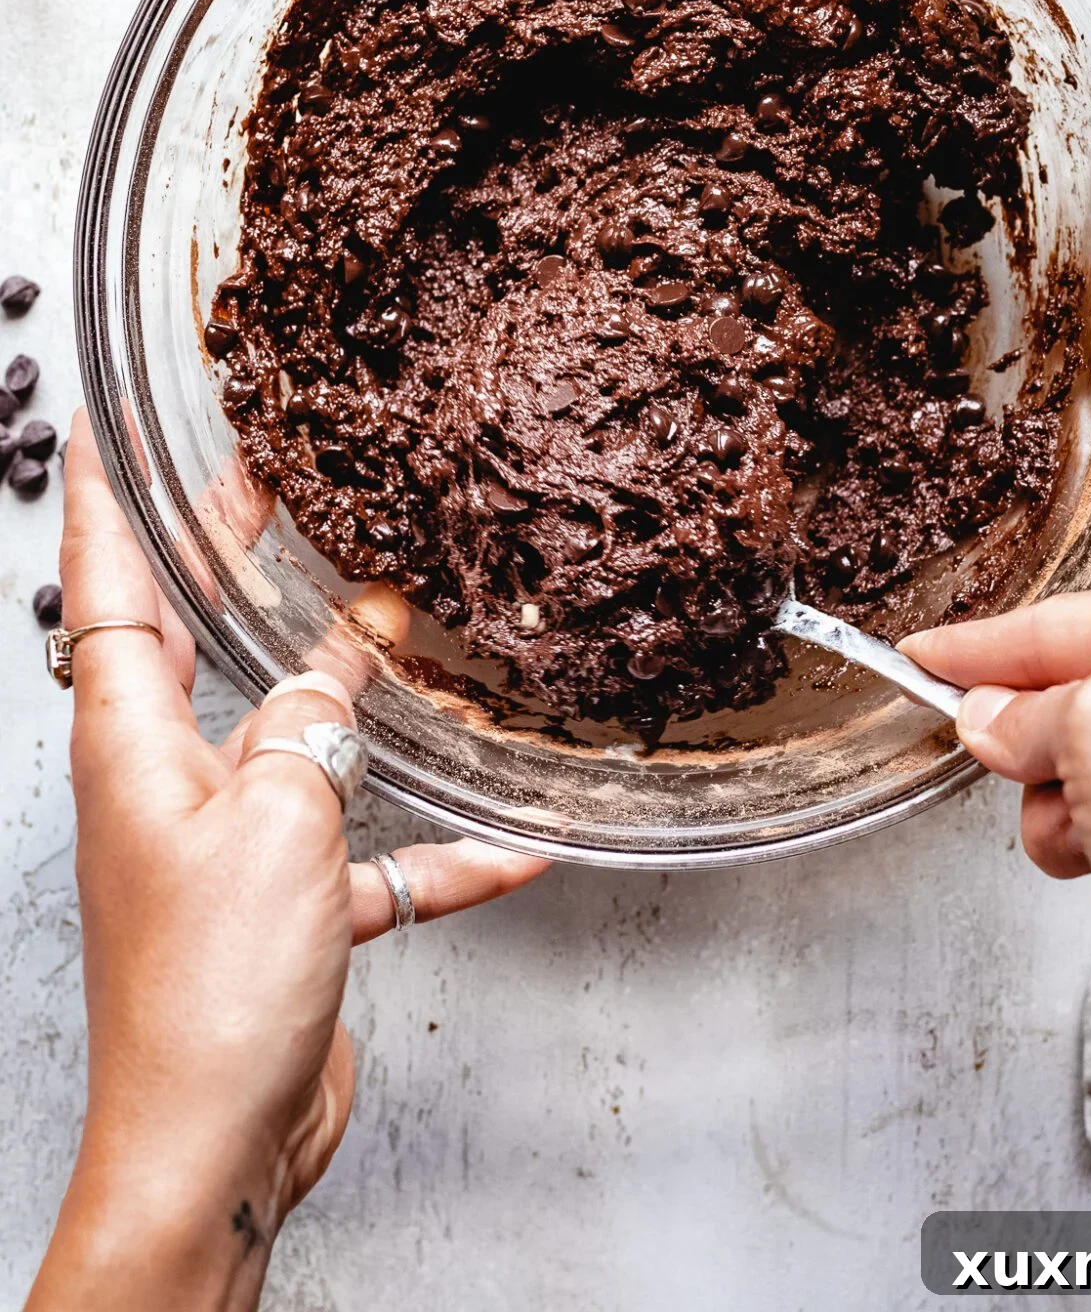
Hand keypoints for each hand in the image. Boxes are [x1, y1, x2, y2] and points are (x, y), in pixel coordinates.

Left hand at [28, 412, 547, 1311]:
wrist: (212, 1142)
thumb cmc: (208, 989)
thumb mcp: (278, 818)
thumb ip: (315, 722)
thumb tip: (349, 656)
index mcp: (134, 743)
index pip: (105, 590)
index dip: (103, 503)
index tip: (100, 431)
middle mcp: (170, 782)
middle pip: (197, 643)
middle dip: (229, 560)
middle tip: (269, 483)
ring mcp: (226, 845)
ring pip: (296, 738)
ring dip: (355, 697)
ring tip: (410, 627)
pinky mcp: (280, 907)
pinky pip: (365, 856)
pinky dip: (430, 853)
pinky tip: (508, 847)